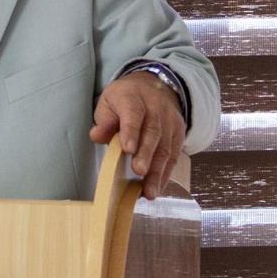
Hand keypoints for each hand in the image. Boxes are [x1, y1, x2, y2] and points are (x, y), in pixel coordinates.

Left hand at [88, 71, 185, 198]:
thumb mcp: (108, 102)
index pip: (133, 113)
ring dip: (158, 171)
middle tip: (139, 171)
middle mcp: (156, 108)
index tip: (127, 149)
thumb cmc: (124, 99)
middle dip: (146, 154)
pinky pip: (174, 155)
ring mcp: (170, 121)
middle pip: (153, 132)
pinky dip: (166, 173)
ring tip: (150, 191)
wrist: (153, 86)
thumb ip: (104, 121)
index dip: (131, 131)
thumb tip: (97, 136)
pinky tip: (158, 187)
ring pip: (166, 147)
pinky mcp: (179, 133)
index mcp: (133, 97)